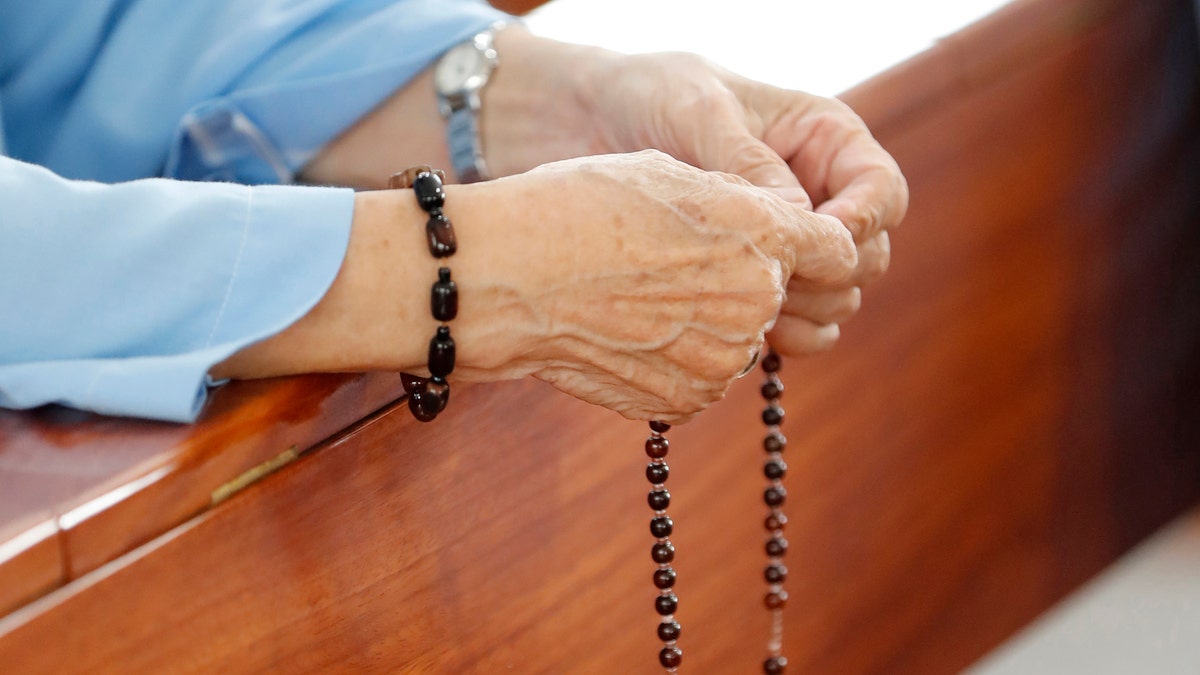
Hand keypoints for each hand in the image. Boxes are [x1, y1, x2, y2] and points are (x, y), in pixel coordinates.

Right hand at [468, 150, 857, 421]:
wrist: (507, 278)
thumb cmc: (575, 208)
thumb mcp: (668, 176)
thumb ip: (739, 204)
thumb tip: (775, 231)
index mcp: (763, 234)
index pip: (839, 252)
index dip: (817, 248)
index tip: (794, 249)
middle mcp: (756, 302)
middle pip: (780, 298)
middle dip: (743, 283)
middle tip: (676, 267)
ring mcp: (723, 361)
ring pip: (738, 341)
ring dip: (708, 324)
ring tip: (638, 298)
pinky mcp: (687, 402)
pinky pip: (702, 378)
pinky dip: (676, 361)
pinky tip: (626, 333)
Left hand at [485, 33, 907, 355]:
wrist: (584, 127)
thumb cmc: (648, 95)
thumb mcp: (700, 112)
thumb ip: (751, 165)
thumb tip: (800, 224)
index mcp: (824, 141)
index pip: (882, 193)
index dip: (862, 224)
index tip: (817, 241)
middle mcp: (818, 196)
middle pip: (867, 258)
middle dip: (832, 277)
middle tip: (774, 284)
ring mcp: (787, 243)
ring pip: (836, 299)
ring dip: (806, 315)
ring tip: (752, 312)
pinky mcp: (753, 280)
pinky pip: (792, 325)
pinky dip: (777, 336)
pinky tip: (734, 330)